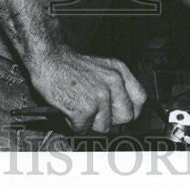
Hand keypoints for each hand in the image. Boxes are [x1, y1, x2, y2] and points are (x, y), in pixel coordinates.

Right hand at [27, 45, 147, 133]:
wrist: (48, 59)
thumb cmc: (71, 66)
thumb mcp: (103, 68)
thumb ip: (117, 87)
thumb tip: (125, 112)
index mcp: (120, 71)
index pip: (140, 100)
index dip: (131, 110)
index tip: (120, 114)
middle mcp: (113, 82)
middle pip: (126, 117)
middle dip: (110, 120)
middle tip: (95, 114)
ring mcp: (100, 96)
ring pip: (104, 127)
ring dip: (89, 123)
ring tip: (79, 107)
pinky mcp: (84, 109)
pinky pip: (83, 129)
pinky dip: (73, 124)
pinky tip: (69, 109)